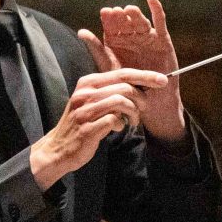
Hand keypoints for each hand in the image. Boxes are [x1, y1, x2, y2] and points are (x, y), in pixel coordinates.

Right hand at [30, 65, 161, 189]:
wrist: (59, 148)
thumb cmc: (82, 123)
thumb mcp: (93, 101)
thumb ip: (111, 91)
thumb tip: (141, 86)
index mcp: (88, 83)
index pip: (121, 73)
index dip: (145, 75)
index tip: (163, 80)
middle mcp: (84, 93)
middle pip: (124, 86)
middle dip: (141, 98)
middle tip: (143, 109)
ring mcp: (84, 111)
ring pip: (120, 101)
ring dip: (133, 112)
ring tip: (132, 121)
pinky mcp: (87, 128)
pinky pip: (113, 120)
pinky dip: (121, 125)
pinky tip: (117, 128)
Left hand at [87, 0, 187, 146]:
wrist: (150, 102)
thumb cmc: (127, 86)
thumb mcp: (109, 67)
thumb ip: (97, 49)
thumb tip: (81, 31)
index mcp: (116, 42)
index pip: (111, 26)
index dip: (109, 19)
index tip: (105, 13)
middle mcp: (131, 37)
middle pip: (126, 21)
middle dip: (121, 16)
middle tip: (117, 13)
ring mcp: (147, 38)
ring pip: (140, 21)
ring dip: (135, 14)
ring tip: (129, 10)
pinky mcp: (162, 40)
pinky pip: (160, 23)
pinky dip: (156, 9)